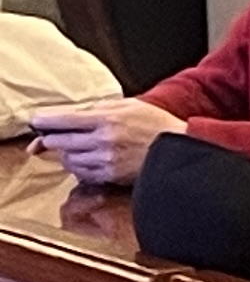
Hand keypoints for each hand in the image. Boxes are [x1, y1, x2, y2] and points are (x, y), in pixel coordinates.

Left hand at [27, 96, 185, 188]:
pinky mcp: (109, 176)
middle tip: (53, 136)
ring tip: (80, 148)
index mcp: (107, 118)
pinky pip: (80, 174)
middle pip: (59, 141)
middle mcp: (102, 140)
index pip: (63, 120)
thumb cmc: (156, 125)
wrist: (179, 149)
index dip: (45, 121)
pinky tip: (89, 161)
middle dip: (52, 138)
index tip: (37, 121)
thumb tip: (74, 113)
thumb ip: (100, 108)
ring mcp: (104, 160)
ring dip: (68, 154)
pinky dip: (79, 167)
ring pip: (67, 159)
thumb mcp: (130, 105)